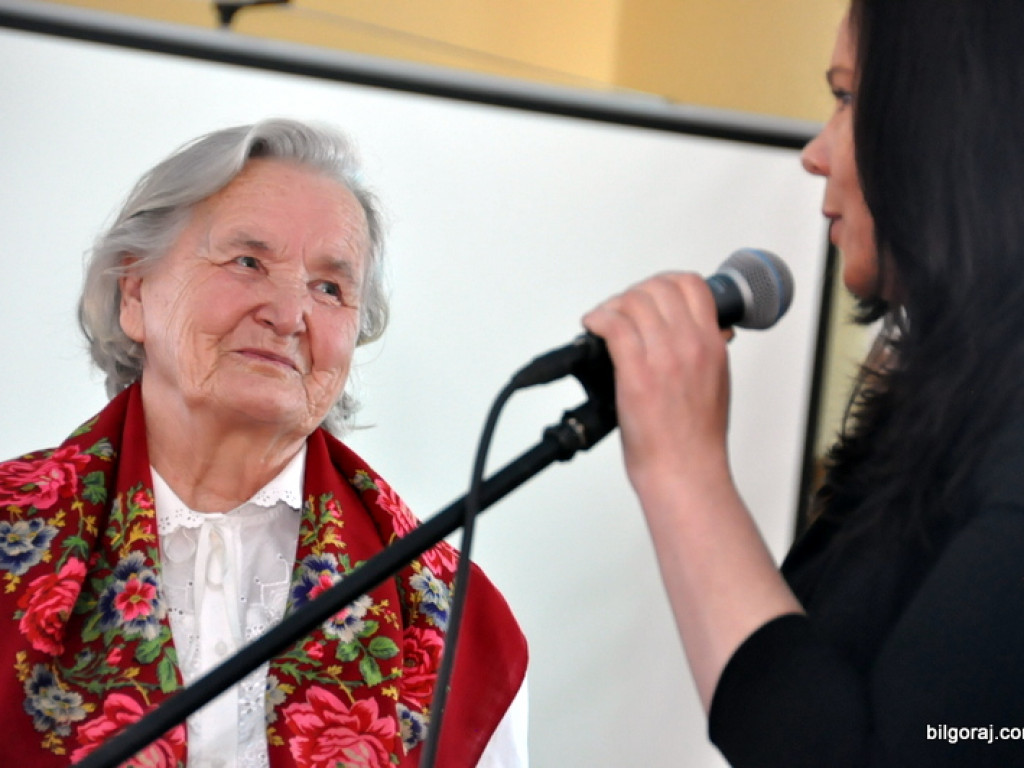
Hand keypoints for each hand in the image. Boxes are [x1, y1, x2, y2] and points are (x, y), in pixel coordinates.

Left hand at [583, 272, 734, 499]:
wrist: (685, 472)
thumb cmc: (696, 440)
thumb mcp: (716, 384)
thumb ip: (709, 352)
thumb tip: (708, 333)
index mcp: (712, 345)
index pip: (692, 286)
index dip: (665, 282)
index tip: (650, 294)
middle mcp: (690, 345)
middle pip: (658, 288)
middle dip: (634, 293)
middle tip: (621, 309)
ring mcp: (664, 357)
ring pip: (633, 301)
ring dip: (612, 306)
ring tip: (603, 320)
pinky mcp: (637, 373)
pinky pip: (614, 326)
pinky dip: (598, 319)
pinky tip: (592, 327)